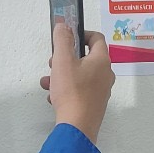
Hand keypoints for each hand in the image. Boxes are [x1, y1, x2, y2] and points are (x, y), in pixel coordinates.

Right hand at [42, 24, 114, 143]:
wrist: (77, 127)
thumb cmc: (72, 93)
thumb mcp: (62, 60)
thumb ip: (62, 39)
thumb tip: (64, 25)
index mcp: (101, 61)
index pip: (96, 38)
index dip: (81, 33)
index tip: (67, 38)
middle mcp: (105, 75)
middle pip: (86, 58)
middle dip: (67, 57)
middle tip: (54, 62)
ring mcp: (101, 91)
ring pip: (80, 75)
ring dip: (63, 74)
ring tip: (48, 81)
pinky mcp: (94, 104)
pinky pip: (80, 90)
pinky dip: (66, 89)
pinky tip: (52, 96)